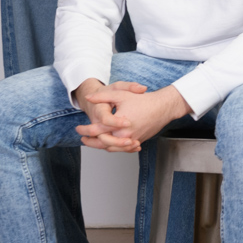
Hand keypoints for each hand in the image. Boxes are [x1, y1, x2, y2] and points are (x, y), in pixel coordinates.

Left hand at [73, 80, 188, 151]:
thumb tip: (88, 98)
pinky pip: (122, 148)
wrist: (163, 107)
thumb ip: (102, 97)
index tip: (78, 129)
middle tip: (83, 139)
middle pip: (103, 143)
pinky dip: (114, 147)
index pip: (97, 131)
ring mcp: (132, 140)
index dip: (85, 130)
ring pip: (113, 148)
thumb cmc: (143, 100)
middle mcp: (125, 136)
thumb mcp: (120, 94)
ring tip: (93, 143)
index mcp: (118, 125)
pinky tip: (109, 144)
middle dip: (91, 142)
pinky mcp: (138, 141)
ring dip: (101, 147)